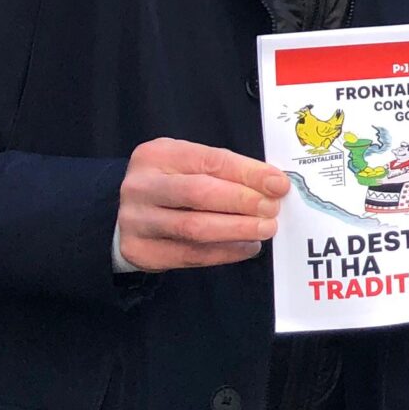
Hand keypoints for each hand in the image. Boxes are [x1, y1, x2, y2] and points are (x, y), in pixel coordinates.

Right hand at [117, 138, 287, 271]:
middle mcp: (141, 186)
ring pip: (195, 228)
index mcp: (158, 155)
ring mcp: (136, 220)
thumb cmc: (172, 184)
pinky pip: (190, 254)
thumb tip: (273, 185)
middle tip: (272, 210)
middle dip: (243, 202)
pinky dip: (225, 252)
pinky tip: (247, 247)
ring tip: (265, 229)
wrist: (129, 213)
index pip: (211, 161)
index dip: (249, 173)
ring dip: (238, 230)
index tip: (279, 185)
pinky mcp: (139, 250)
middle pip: (199, 193)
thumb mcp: (190, 165)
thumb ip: (226, 171)